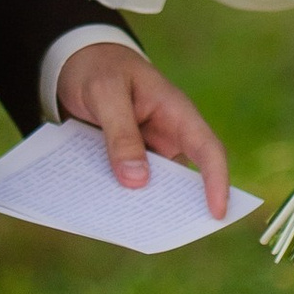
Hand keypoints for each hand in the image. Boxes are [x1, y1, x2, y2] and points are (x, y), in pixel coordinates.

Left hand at [53, 36, 230, 217]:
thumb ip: (120, 133)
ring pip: (155, 184)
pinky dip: (121, 196)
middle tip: (163, 233)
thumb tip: (136, 182)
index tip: (217, 212)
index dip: (216, 182)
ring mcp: (148, 148)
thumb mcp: (105, 93)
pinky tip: (104, 211)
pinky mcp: (127, 157)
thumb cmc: (99, 68)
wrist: (77, 60)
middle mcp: (168, 134)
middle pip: (185, 176)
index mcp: (176, 112)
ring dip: (145, 204)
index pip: (207, 149)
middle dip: (179, 206)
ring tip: (129, 228)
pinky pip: (130, 181)